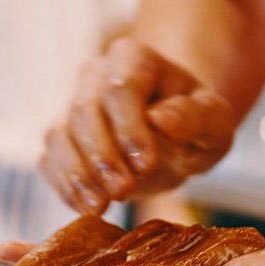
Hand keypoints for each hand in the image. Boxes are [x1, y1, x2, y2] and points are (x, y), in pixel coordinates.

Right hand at [40, 36, 236, 214]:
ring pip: (60, 135)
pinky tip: (86, 207)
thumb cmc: (194, 126)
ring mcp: (71, 107)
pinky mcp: (60, 142)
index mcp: (133, 58)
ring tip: (100, 206)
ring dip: (78, 174)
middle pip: (85, 111)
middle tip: (123, 192)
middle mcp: (94, 75)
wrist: (171, 140)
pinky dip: (65, 186)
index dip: (130, 127)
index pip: (122, 88)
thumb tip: (162, 121)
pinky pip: (50, 160)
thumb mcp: (214, 122)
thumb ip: (197, 117)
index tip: (147, 165)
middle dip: (103, 156)